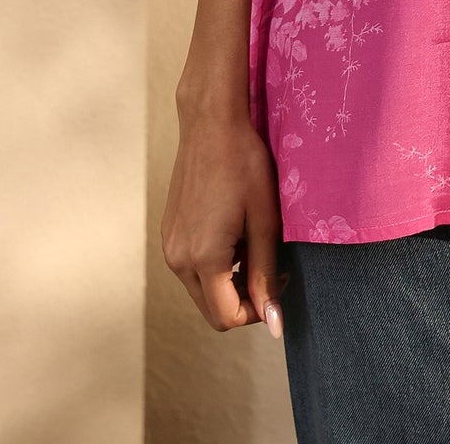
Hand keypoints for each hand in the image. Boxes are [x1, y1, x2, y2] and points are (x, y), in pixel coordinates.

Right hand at [160, 107, 289, 335]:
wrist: (211, 124)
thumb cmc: (245, 166)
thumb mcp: (265, 221)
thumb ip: (266, 275)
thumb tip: (274, 325)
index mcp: (202, 259)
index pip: (228, 318)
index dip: (259, 310)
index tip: (280, 278)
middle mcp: (177, 259)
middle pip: (212, 309)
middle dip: (244, 300)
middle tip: (271, 266)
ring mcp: (169, 246)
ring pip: (202, 290)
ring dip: (230, 282)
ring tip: (252, 242)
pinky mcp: (169, 233)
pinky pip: (192, 267)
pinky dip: (215, 265)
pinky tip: (233, 231)